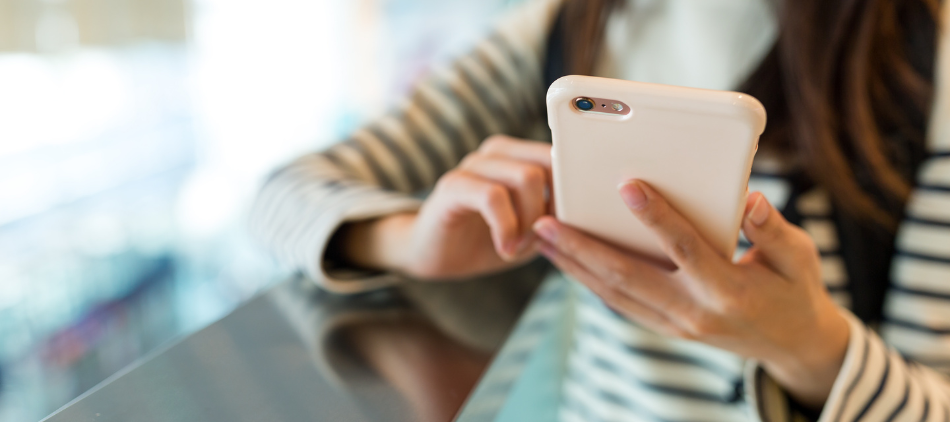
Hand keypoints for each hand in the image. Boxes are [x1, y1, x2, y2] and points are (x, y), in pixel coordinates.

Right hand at [343, 135, 552, 279]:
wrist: (434, 254)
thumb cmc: (487, 240)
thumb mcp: (531, 230)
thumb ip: (556, 216)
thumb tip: (588, 212)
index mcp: (519, 156)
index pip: (561, 155)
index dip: (573, 190)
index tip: (572, 224)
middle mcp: (498, 152)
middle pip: (548, 163)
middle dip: (552, 208)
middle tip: (539, 239)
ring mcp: (474, 164)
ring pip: (525, 177)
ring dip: (529, 221)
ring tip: (518, 247)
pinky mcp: (452, 185)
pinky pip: (493, 197)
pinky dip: (506, 227)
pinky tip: (504, 248)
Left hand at [533, 180, 849, 409]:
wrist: (792, 344)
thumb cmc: (795, 290)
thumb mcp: (799, 258)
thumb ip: (773, 231)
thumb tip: (751, 201)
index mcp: (727, 290)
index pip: (684, 248)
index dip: (656, 217)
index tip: (627, 186)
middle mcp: (693, 312)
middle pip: (627, 277)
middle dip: (582, 249)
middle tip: (545, 223)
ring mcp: (675, 325)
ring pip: (614, 294)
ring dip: (574, 266)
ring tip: (542, 238)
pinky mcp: (665, 327)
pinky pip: (619, 303)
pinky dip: (589, 281)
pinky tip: (568, 259)